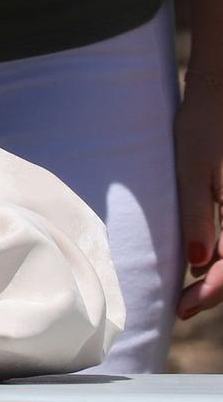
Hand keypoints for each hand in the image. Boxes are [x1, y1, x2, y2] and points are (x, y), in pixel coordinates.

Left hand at [176, 70, 222, 318]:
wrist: (222, 94)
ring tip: (191, 289)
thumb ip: (198, 216)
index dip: (212, 292)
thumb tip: (199, 263)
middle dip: (218, 288)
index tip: (182, 307)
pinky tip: (205, 261)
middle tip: (183, 305)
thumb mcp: (194, 171)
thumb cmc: (204, 127)